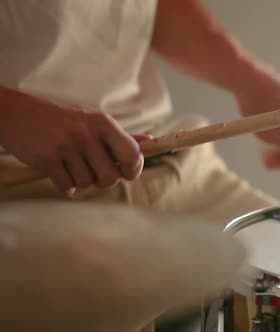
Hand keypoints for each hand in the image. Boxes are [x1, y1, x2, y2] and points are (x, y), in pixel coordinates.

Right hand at [0, 95, 144, 193]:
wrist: (16, 112)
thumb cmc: (62, 120)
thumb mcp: (93, 120)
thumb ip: (121, 136)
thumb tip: (150, 142)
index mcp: (104, 123)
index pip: (133, 155)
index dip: (133, 170)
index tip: (126, 172)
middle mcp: (87, 133)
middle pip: (111, 178)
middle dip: (104, 180)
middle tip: (94, 171)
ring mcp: (66, 146)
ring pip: (87, 184)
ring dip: (81, 181)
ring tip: (72, 166)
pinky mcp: (46, 158)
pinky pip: (67, 187)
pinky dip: (65, 186)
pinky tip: (59, 172)